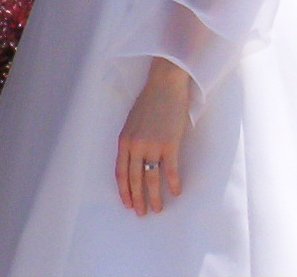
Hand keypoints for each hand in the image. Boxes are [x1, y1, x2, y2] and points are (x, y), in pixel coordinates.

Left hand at [116, 58, 189, 215]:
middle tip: (142, 213)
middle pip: (134, 179)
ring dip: (154, 197)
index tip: (127, 204)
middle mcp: (136, 145)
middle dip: (138, 199)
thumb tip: (133, 163)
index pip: (120, 172)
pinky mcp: (170, 143)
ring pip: (151, 178)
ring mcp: (153, 145)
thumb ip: (131, 142)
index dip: (124, 191)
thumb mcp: (132, 122)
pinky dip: (173, 183)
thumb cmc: (149, 101)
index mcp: (124, 140)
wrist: (165, 84)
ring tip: (158, 208)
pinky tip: (176, 191)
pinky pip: (171, 170)